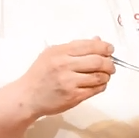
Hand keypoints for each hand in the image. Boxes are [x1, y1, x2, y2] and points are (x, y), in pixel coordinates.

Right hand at [0, 38, 114, 135]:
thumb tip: (97, 40)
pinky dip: (101, 85)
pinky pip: (95, 90)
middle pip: (98, 61)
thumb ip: (74, 47)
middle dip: (109, 63)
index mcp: (60, 52)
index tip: (110, 49)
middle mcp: (65, 66)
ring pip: (99, 77)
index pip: (89, 46)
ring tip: (105, 75)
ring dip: (107, 75)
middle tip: (111, 65)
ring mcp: (69, 82)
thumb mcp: (51, 54)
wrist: (27, 96)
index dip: (104, 47)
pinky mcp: (73, 97)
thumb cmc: (39, 74)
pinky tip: (99, 83)